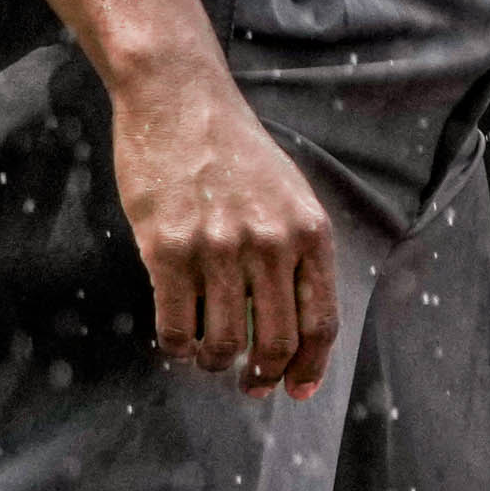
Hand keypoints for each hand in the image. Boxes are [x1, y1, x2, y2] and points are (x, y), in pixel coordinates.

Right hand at [108, 61, 337, 396]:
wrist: (179, 101)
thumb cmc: (236, 152)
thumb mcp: (292, 196)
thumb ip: (299, 253)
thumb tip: (298, 321)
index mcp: (310, 234)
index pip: (322, 322)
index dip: (311, 366)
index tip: (299, 389)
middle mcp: (270, 244)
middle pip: (278, 341)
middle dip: (265, 375)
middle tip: (252, 385)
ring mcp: (218, 248)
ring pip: (225, 341)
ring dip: (218, 364)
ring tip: (211, 360)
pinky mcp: (167, 248)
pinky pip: (176, 324)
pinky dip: (179, 347)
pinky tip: (180, 343)